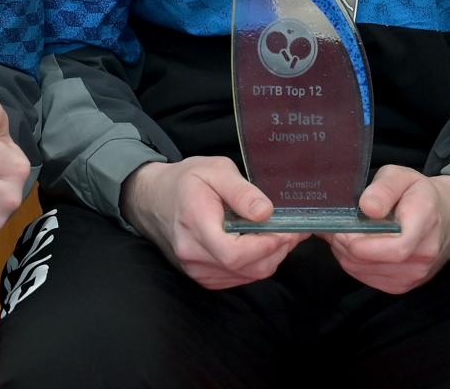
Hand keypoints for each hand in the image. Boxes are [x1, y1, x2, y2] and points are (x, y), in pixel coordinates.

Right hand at [120, 156, 307, 289]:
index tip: (288, 230)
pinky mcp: (203, 277)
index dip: (267, 246)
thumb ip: (242, 191)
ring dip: (270, 257)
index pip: (235, 253)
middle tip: (294, 229)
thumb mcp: (215, 170)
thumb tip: (266, 213)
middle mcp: (193, 255)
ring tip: (281, 233)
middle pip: (246, 268)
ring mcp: (197, 270)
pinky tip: (261, 244)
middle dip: (277, 250)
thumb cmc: (186, 182)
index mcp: (195, 225)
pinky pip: (239, 278)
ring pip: (247, 275)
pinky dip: (256, 264)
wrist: (155, 199)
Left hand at [324, 166, 449, 294]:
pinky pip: (367, 279)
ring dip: (344, 253)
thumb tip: (368, 207)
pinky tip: (354, 245)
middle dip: (344, 244)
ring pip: (363, 272)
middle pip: (372, 262)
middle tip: (332, 225)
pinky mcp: (404, 285)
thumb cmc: (420, 194)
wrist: (449, 217)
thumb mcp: (401, 177)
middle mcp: (423, 256)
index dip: (362, 243)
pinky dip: (353, 263)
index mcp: (425, 224)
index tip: (341, 229)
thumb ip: (384, 189)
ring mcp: (415, 275)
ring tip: (341, 232)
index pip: (396, 248)